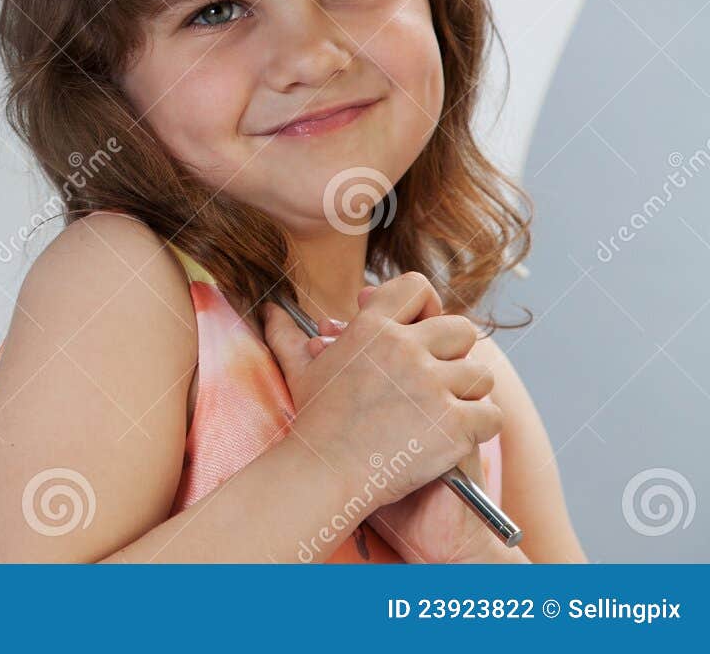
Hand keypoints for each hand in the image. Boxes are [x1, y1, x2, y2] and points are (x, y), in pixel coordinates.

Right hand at [307, 306, 505, 562]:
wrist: (325, 474)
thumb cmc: (314, 424)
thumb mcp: (300, 370)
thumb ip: (287, 335)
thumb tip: (270, 310)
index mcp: (372, 327)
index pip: (416, 287)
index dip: (427, 305)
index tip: (422, 328)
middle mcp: (404, 348)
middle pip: (461, 329)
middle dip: (455, 354)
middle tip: (440, 378)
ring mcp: (431, 386)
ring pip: (480, 374)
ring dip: (470, 394)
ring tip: (448, 411)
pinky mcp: (453, 424)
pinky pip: (491, 415)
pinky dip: (481, 427)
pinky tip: (459, 436)